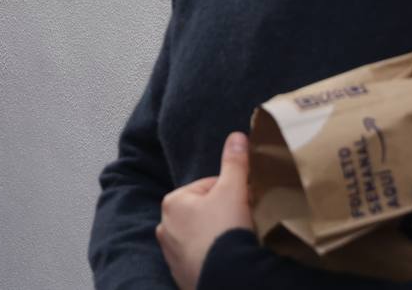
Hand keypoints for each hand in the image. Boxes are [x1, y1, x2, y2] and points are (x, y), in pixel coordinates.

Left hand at [156, 132, 253, 289]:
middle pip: (204, 212)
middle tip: (244, 223)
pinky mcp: (181, 274)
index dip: (233, 192)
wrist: (227, 278)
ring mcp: (171, 253)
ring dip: (217, 237)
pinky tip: (228, 259)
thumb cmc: (226, 231)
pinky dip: (212, 257)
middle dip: (223, 215)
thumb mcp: (233, 191)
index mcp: (172, 201)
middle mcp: (164, 226)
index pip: (209, 187)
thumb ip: (235, 163)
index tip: (247, 202)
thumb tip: (237, 136)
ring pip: (201, 236)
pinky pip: (200, 259)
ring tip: (237, 243)